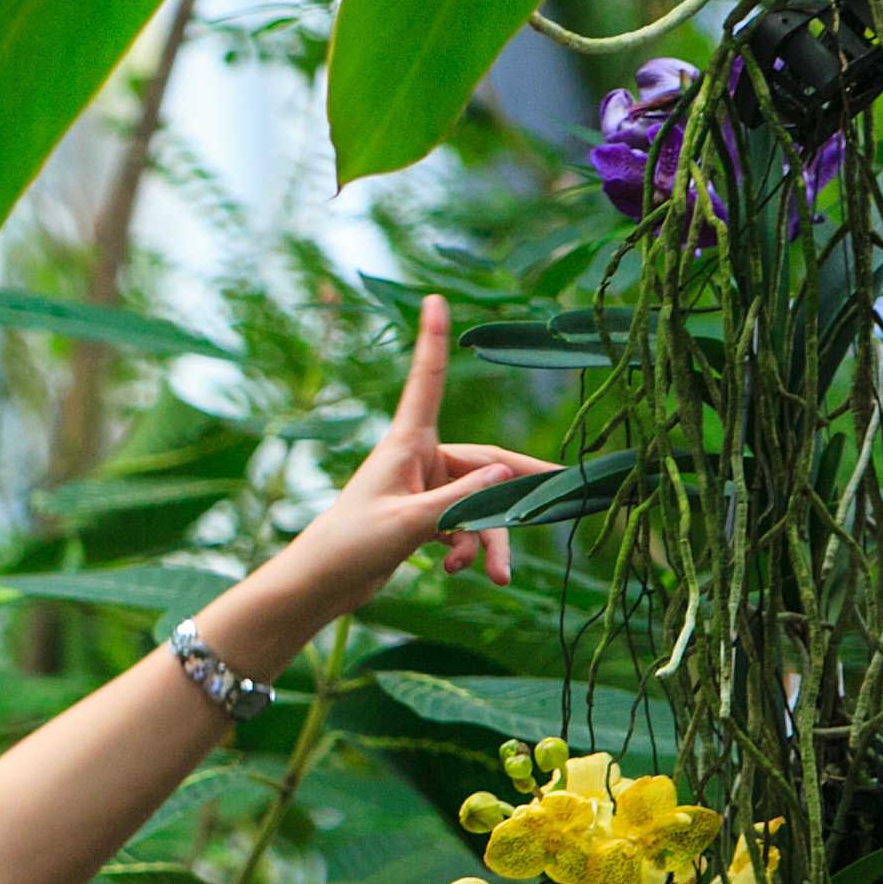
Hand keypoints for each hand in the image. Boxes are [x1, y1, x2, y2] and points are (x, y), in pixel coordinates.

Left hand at [277, 292, 557, 609]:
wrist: (320, 585)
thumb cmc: (351, 545)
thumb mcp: (408, 523)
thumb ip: (460, 500)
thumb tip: (508, 474)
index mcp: (407, 443)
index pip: (428, 380)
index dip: (433, 339)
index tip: (433, 298)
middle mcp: (419, 459)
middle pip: (486, 464)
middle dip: (515, 494)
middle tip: (562, 496)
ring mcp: (424, 488)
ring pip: (479, 503)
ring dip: (489, 538)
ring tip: (496, 575)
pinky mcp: (424, 517)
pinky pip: (463, 524)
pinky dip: (468, 547)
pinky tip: (456, 570)